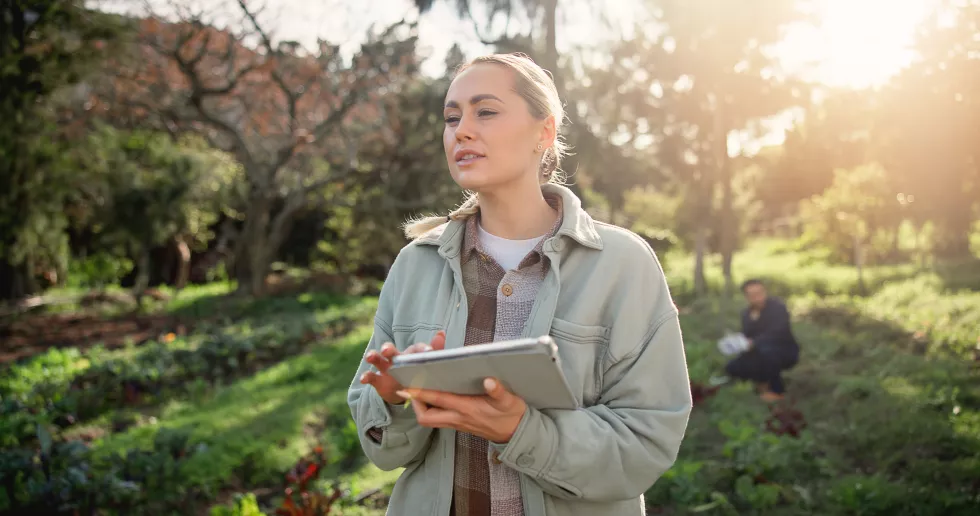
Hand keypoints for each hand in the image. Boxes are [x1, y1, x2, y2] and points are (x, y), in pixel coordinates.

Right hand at [359, 331, 445, 404]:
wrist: (405, 391)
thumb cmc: (419, 374)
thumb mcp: (428, 366)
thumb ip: (436, 351)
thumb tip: (441, 332)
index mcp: (412, 354)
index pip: (417, 348)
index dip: (423, 349)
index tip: (430, 351)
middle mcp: (397, 358)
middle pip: (391, 350)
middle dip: (388, 348)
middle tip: (387, 350)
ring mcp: (386, 368)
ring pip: (378, 359)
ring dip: (373, 356)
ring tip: (370, 356)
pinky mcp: (378, 380)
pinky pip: (371, 377)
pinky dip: (367, 377)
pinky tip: (363, 379)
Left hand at [397, 377, 526, 443]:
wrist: (517, 434)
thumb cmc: (512, 415)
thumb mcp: (509, 401)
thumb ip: (498, 391)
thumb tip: (489, 380)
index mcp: (467, 409)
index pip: (438, 400)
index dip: (421, 394)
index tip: (408, 386)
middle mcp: (458, 418)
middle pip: (426, 417)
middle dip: (415, 403)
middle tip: (413, 387)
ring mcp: (458, 423)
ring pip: (431, 419)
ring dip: (422, 407)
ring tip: (422, 390)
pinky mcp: (460, 424)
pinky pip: (439, 419)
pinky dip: (432, 408)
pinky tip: (435, 396)